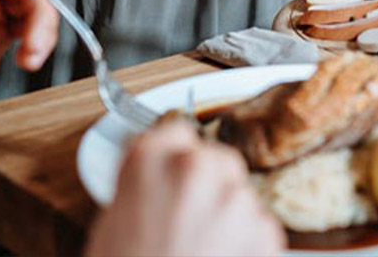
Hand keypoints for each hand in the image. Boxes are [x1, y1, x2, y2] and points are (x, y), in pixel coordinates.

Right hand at [86, 122, 284, 256]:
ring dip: (227, 219)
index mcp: (150, 157)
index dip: (177, 159)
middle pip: (217, 159)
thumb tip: (163, 179)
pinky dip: (247, 246)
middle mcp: (195, 166)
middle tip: (190, 225)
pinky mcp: (264, 231)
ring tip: (201, 254)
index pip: (178, 132)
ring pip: (239, 196)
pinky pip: (260, 228)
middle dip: (210, 186)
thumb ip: (146, 185)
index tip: (176, 177)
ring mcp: (233, 196)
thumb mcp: (113, 222)